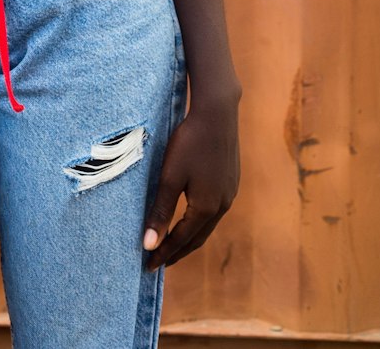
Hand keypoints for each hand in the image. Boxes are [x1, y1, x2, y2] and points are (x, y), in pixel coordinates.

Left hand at [142, 100, 239, 270]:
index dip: (164, 254)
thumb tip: (149, 244)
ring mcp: (229, 194)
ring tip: (172, 244)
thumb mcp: (170, 177)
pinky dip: (199, 222)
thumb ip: (160, 211)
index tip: (148, 266)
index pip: (181, 240)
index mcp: (206, 208)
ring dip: (189, 238)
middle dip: (177, 251)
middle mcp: (222, 206)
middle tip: (159, 261)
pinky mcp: (231, 181)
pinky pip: (214, 212)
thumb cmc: (190, 143)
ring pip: (207, 226)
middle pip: (197, 238)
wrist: (217, 113)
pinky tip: (191, 218)